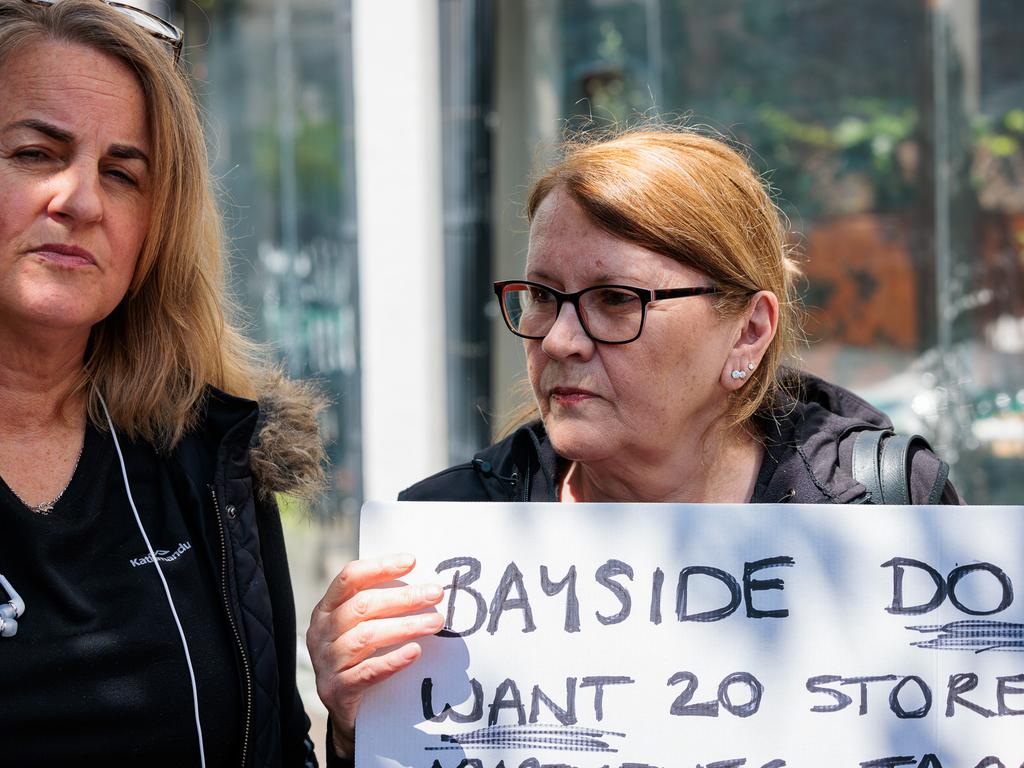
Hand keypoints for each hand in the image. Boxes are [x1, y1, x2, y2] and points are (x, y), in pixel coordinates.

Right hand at [307, 553, 444, 758]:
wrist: (348, 713)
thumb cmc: (361, 658)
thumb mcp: (361, 627)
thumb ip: (380, 605)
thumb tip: (423, 582)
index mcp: (326, 609)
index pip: (350, 578)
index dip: (380, 567)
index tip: (411, 561)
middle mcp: (321, 632)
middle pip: (363, 606)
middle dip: (403, 598)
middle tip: (435, 594)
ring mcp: (326, 662)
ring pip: (367, 637)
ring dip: (405, 626)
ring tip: (435, 622)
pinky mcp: (336, 690)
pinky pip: (367, 672)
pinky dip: (393, 660)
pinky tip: (415, 652)